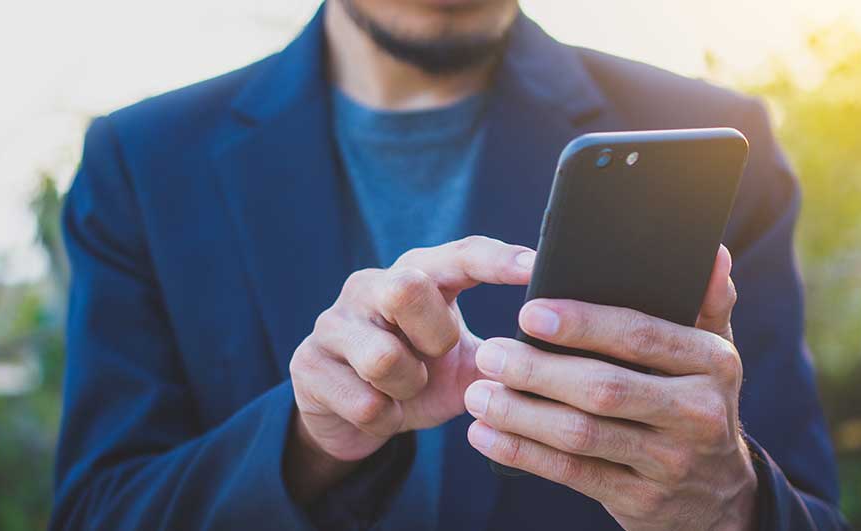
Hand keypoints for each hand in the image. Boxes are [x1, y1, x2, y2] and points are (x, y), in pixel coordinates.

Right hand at [287, 236, 534, 498]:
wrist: (358, 418)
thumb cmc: (420, 377)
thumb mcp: (464, 365)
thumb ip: (501, 352)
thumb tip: (554, 347)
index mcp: (417, 275)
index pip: (458, 255)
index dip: (496, 260)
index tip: (536, 265)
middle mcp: (371, 286)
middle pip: (406, 289)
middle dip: (433, 334)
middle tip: (435, 355)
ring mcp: (333, 322)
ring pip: (383, 358)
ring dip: (408, 388)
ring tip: (406, 389)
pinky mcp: (307, 363)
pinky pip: (364, 401)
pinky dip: (384, 417)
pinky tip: (380, 410)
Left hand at [464, 245, 758, 530]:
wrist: (719, 495)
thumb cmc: (696, 400)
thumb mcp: (712, 353)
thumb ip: (706, 302)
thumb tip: (711, 252)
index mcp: (713, 363)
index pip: (641, 336)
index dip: (583, 324)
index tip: (529, 313)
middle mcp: (698, 412)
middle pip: (605, 388)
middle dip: (538, 370)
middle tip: (489, 354)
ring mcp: (670, 462)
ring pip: (583, 434)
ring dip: (522, 414)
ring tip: (478, 394)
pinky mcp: (641, 499)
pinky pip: (573, 475)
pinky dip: (524, 454)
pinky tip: (487, 435)